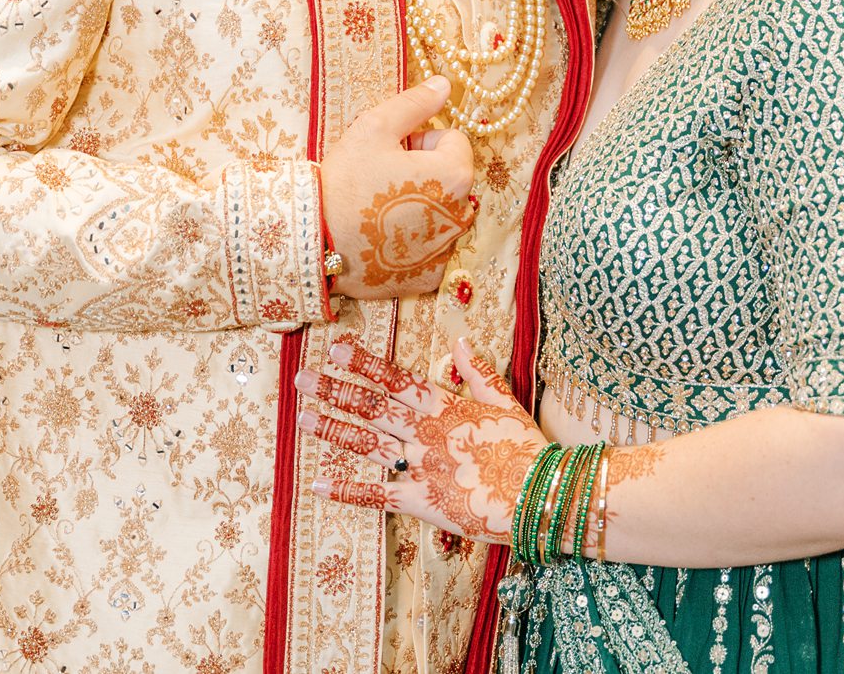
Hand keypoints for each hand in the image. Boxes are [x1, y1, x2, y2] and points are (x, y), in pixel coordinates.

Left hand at [298, 336, 544, 543]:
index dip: (365, 364)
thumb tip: (460, 341)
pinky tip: (318, 485)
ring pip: (369, 445)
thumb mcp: (505, 402)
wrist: (540, 495)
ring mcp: (420, 467)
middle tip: (302, 380)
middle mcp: (426, 433)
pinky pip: (377, 496)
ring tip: (303, 418)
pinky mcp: (421, 501)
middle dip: (336, 391)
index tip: (336, 349)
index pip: (396, 380)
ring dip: (334, 430)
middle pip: (373, 407)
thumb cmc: (527, 449)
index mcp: (445, 407)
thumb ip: (479, 372)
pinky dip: (348, 492)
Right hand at [319, 77, 476, 299]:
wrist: (313, 240)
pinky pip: (428, 248)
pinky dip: (410, 241)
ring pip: (439, 212)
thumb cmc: (345, 180)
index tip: (391, 154)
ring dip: (419, 206)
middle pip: (449, 178)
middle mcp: (462, 215)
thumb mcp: (374, 128)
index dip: (420, 141)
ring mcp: (446, 250)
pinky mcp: (428, 276)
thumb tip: (445, 84)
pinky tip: (381, 237)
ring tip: (379, 210)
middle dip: (423, 174)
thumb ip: (415, 103)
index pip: (452, 141)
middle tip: (382, 181)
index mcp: (455, 175)